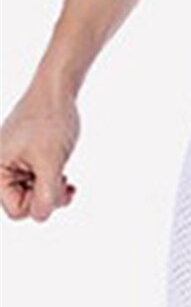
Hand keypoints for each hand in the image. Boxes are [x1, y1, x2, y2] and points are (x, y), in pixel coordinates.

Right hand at [0, 79, 79, 221]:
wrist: (56, 89)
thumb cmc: (51, 121)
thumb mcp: (50, 160)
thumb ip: (45, 192)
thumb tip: (40, 217)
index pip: (16, 209)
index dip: (40, 203)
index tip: (59, 187)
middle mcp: (1, 168)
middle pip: (24, 203)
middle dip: (47, 197)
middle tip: (68, 186)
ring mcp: (14, 162)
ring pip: (33, 192)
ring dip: (52, 189)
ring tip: (67, 181)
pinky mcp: (26, 157)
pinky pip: (37, 180)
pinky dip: (52, 180)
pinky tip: (65, 177)